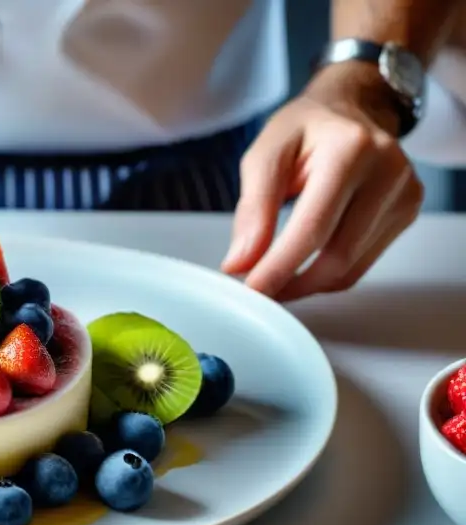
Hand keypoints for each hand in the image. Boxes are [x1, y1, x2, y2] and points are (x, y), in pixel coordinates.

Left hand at [222, 62, 423, 301]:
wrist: (353, 108)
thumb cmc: (306, 129)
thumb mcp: (265, 154)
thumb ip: (252, 209)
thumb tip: (241, 263)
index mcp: (351, 149)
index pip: (313, 228)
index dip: (280, 267)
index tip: (252, 290)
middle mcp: (387, 171)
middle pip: (337, 255)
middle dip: (292, 283)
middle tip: (258, 291)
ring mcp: (404, 193)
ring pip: (350, 268)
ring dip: (307, 285)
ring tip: (275, 279)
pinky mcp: (407, 211)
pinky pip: (362, 264)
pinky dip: (328, 276)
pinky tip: (304, 267)